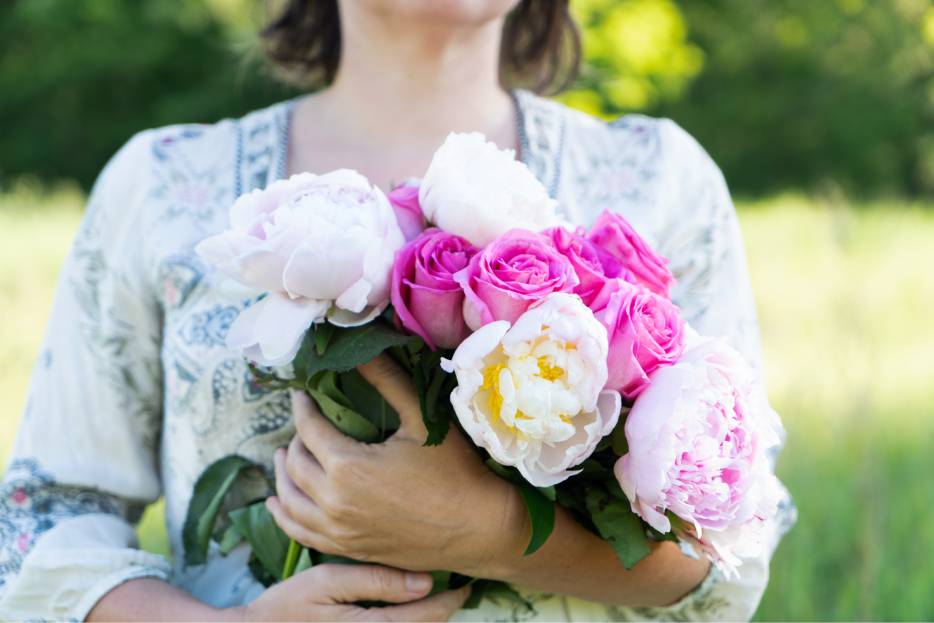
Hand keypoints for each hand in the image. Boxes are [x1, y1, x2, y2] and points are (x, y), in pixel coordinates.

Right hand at [233, 563, 468, 621]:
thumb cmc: (288, 607)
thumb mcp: (328, 583)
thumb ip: (376, 581)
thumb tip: (424, 581)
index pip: (427, 617)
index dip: (451, 599)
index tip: (466, 581)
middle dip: (444, 609)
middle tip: (458, 582)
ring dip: (428, 618)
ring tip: (438, 594)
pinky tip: (408, 608)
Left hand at [266, 355, 527, 576]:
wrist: (478, 528)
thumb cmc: (455, 470)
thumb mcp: (421, 419)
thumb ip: (387, 380)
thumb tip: (362, 349)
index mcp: (348, 467)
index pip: (308, 429)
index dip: (303, 407)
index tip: (303, 393)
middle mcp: (334, 502)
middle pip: (295, 463)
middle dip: (294, 438)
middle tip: (304, 422)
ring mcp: (338, 531)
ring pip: (290, 499)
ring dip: (282, 474)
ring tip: (282, 456)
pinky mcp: (347, 549)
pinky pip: (300, 533)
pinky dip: (284, 514)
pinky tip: (280, 503)